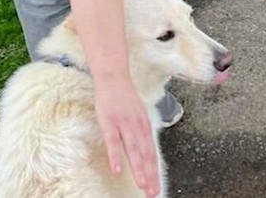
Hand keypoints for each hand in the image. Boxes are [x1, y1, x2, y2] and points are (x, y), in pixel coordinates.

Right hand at [94, 75, 159, 197]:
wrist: (114, 78)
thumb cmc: (125, 98)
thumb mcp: (139, 115)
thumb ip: (142, 133)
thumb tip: (145, 151)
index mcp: (145, 126)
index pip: (152, 153)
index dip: (154, 172)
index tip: (156, 188)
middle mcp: (138, 127)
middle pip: (145, 155)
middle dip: (149, 175)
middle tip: (152, 193)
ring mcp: (124, 124)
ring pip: (133, 150)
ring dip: (138, 169)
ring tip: (141, 185)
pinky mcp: (109, 122)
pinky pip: (113, 142)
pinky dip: (116, 156)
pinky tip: (117, 169)